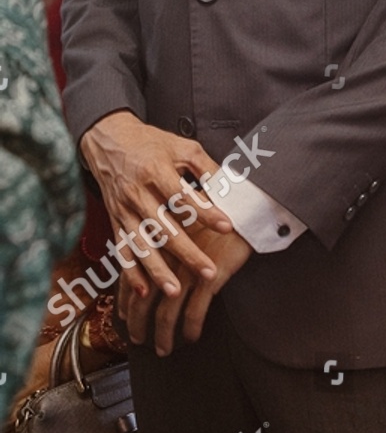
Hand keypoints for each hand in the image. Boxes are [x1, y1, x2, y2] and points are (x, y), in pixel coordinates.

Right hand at [81, 110, 234, 303]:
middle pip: (165, 229)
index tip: (227, 226)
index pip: (184, 197)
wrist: (108, 141)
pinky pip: (122, 250)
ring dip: (158, 271)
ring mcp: (124, 210)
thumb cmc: (150, 144)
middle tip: (208, 272)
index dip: (206, 213)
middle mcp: (138, 194)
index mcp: (156, 172)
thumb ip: (205, 166)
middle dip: (187, 253)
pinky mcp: (115, 221)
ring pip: (142, 246)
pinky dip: (130, 272)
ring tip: (176, 291)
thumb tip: (230, 185)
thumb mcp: (181, 146)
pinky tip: (143, 290)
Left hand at [119, 227, 251, 354]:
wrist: (242, 207)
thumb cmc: (213, 215)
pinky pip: (194, 312)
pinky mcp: (207, 278)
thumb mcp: (180, 223)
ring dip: (163, 336)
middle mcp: (165, 260)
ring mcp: (185, 271)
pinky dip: (190, 329)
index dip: (124, 301)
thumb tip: (154, 260)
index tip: (123, 316)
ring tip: (164, 349)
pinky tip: (191, 337)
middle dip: (137, 324)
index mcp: (155, 245)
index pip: (129, 279)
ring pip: (166, 314)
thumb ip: (164, 241)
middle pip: (142, 301)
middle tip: (137, 340)